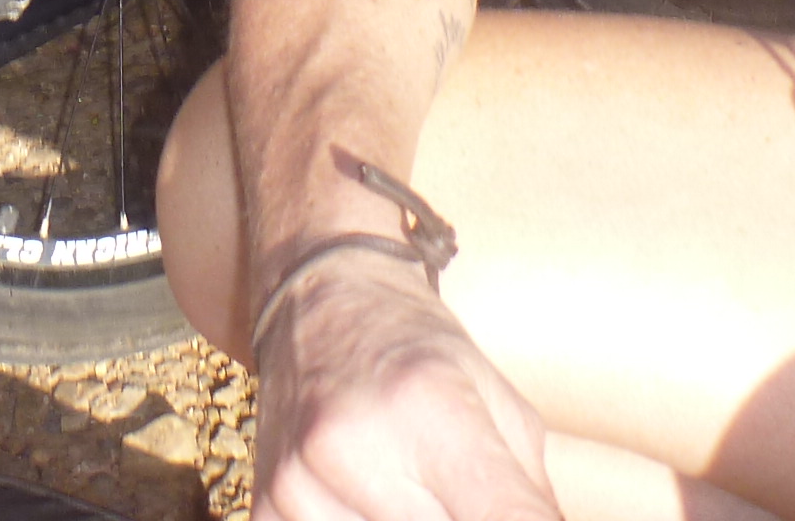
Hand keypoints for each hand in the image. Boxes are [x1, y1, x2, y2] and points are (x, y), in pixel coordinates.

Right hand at [253, 252, 561, 520]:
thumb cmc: (420, 348)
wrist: (319, 295)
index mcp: (430, 406)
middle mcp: (355, 446)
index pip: (503, 520)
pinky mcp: (267, 508)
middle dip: (460, 516)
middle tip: (455, 484)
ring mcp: (301, 483)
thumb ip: (528, 496)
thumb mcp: (499, 402)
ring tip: (407, 485)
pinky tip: (365, 493)